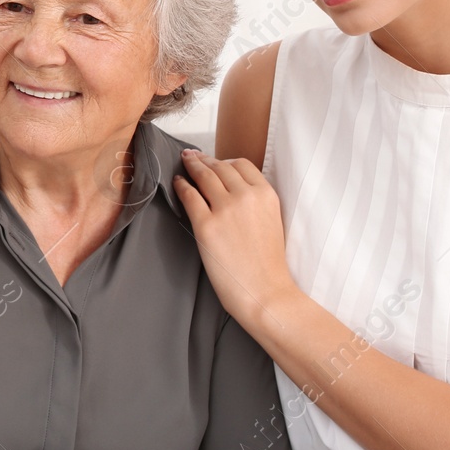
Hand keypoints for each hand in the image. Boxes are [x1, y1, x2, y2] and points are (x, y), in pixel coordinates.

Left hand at [173, 150, 296, 327]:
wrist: (265, 292)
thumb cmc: (268, 265)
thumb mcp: (272, 221)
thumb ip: (255, 202)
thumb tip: (230, 190)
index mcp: (266, 195)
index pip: (242, 164)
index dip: (225, 161)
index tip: (215, 161)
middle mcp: (246, 196)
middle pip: (221, 166)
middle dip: (205, 160)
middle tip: (193, 157)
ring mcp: (225, 209)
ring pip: (204, 175)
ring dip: (191, 166)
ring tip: (184, 162)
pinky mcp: (206, 225)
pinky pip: (189, 196)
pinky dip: (181, 186)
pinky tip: (178, 183)